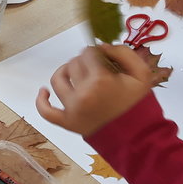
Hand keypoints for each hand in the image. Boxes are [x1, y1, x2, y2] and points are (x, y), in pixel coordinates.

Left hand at [35, 44, 152, 135]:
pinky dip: (41, 100)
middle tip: (94, 68)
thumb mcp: (141, 74)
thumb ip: (123, 53)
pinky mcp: (67, 123)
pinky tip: (44, 92)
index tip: (102, 58)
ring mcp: (73, 109)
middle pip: (74, 64)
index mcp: (101, 80)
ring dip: (64, 72)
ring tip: (73, 73)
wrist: (137, 137)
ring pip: (58, 79)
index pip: (88, 53)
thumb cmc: (138, 106)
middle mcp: (84, 93)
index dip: (96, 52)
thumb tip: (101, 46)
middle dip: (83, 61)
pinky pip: (46, 111)